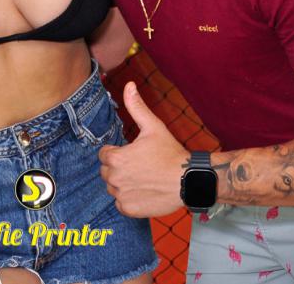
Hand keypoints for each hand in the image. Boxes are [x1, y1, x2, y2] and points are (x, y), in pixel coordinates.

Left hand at [99, 81, 188, 217]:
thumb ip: (137, 106)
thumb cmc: (170, 152)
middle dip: (118, 167)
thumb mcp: (153, 126)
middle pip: (106, 171)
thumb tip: (129, 84)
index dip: (117, 152)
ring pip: (112, 187)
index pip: (104, 154)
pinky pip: (120, 203)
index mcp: (116, 158)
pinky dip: (128, 199)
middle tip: (139, 165)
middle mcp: (114, 178)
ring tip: (142, 177)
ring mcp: (121, 196)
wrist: (189, 180)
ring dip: (122, 183)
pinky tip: (143, 191)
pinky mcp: (129, 209)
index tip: (133, 153)